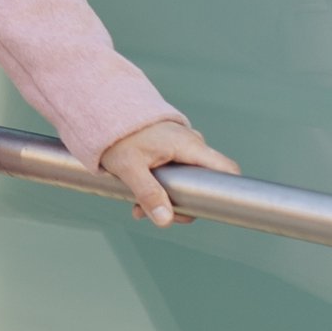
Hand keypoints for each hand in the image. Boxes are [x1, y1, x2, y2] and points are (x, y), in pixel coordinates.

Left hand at [99, 120, 239, 227]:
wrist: (103, 109)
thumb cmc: (118, 135)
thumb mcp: (130, 167)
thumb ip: (149, 194)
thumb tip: (166, 221)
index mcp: (190, 145)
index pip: (227, 169)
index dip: (228, 192)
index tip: (207, 210)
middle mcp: (192, 143)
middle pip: (205, 183)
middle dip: (182, 204)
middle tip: (157, 214)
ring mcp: (182, 145)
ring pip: (187, 180)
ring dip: (166, 198)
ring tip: (137, 206)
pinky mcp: (170, 148)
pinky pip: (175, 172)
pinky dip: (160, 186)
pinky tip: (137, 196)